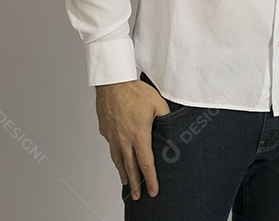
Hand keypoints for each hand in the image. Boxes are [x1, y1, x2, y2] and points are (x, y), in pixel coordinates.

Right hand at [95, 80, 170, 199]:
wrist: (112, 82)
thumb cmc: (135, 91)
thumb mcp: (158, 103)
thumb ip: (166, 118)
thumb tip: (172, 128)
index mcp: (139, 135)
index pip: (146, 163)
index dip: (150, 179)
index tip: (153, 191)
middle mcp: (124, 139)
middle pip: (130, 167)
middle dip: (135, 184)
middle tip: (137, 196)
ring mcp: (112, 136)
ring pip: (118, 159)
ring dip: (123, 173)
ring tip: (126, 183)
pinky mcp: (106, 130)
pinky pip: (111, 147)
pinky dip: (115, 157)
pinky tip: (118, 159)